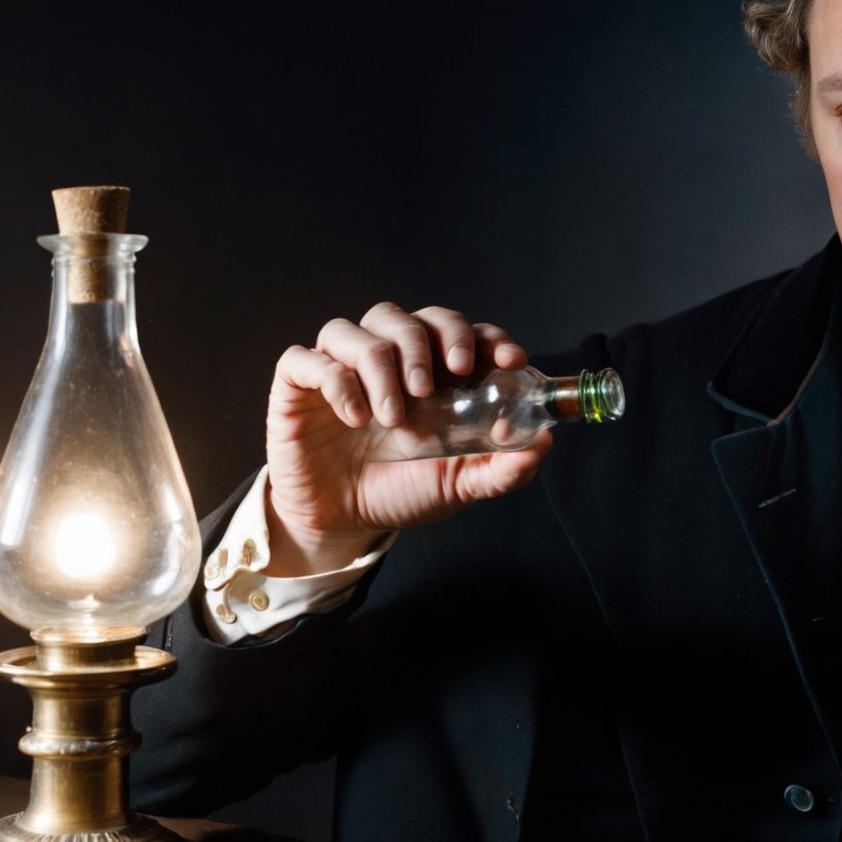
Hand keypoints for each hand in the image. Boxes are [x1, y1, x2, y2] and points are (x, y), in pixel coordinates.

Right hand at [261, 303, 552, 575]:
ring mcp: (341, 368)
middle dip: (427, 343)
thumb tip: (542, 442)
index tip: (507, 361)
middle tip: (435, 384)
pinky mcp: (298, 385)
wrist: (341, 523)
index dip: (486, 338)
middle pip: (409, 318)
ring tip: (394, 414)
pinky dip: (335, 380)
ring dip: (381, 364)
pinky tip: (355, 416)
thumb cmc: (402, 491)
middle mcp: (389, 360)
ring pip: (357, 329)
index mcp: (433, 373)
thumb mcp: (459, 484)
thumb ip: (502, 467)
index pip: (461, 332)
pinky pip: (306, 359)